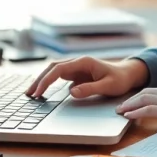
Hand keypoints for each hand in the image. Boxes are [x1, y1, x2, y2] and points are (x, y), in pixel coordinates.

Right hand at [25, 57, 148, 99]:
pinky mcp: (76, 75)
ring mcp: (76, 69)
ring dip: (42, 81)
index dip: (46, 80)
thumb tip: (71, 92)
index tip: (38, 91)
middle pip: (52, 69)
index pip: (58, 69)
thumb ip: (90, 89)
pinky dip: (49, 83)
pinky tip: (43, 92)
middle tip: (28, 93)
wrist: (128, 74)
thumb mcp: (108, 86)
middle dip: (39, 80)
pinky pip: (59, 78)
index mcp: (83, 62)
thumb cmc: (120, 79)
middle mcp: (77, 63)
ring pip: (54, 72)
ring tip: (31, 93)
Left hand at [115, 83, 156, 129]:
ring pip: (142, 99)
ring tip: (120, 111)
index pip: (153, 91)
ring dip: (129, 105)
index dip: (141, 96)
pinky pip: (146, 109)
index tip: (134, 101)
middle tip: (121, 106)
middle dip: (131, 99)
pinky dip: (135, 112)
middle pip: (144, 93)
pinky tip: (128, 116)